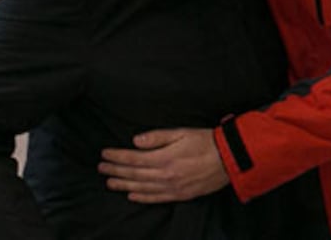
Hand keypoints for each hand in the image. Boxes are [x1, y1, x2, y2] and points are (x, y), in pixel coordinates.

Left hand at [98, 128, 227, 202]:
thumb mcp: (181, 132)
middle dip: (115, 171)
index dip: (117, 157)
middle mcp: (166, 175)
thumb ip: (158, 137)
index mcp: (165, 158)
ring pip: (142, 188)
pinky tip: (131, 195)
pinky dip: (142, 197)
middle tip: (100, 168)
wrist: (229, 159)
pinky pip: (157, 198)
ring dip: (124, 185)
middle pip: (134, 174)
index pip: (134, 158)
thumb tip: (136, 140)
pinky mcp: (181, 195)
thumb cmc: (205, 142)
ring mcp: (173, 188)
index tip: (104, 154)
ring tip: (109, 182)